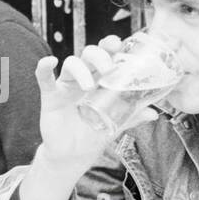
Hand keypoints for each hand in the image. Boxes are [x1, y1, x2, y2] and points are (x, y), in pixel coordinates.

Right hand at [34, 36, 156, 173]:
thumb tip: (154, 114)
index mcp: (99, 80)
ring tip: (88, 86)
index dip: (109, 45)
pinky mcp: (51, 96)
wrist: (74, 155)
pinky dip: (44, 68)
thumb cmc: (93, 134)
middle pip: (88, 54)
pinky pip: (44, 78)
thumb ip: (132, 116)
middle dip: (99, 56)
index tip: (117, 44)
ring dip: (80, 69)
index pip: (104, 55)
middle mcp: (83, 78)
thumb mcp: (116, 124)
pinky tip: (49, 62)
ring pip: (71, 63)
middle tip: (108, 69)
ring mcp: (66, 86)